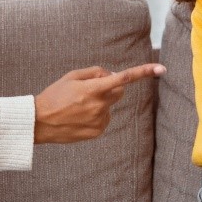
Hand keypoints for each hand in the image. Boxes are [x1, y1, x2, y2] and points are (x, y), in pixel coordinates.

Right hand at [33, 63, 164, 143]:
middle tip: (91, 88)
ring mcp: (99, 121)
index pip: (123, 78)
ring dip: (101, 102)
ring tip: (78, 106)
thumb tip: (112, 75)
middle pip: (119, 91)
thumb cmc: (54, 95)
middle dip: (111, 87)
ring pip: (110, 106)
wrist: (40, 122)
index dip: (143, 72)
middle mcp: (99, 106)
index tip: (161, 69)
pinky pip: (104, 118)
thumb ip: (95, 72)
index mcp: (92, 89)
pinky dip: (96, 115)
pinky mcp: (97, 131)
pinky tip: (79, 116)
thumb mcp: (71, 76)